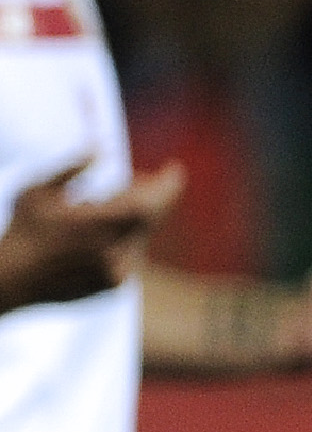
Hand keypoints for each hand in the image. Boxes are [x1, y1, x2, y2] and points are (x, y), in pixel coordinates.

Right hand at [0, 159, 182, 310]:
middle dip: (152, 194)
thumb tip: (100, 146)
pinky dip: (126, 236)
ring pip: (143, 235)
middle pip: (150, 217)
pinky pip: (133, 254)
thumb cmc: (21, 230)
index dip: (167, 185)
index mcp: (93, 225)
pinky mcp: (115, 286)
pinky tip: (98, 231)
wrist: (10, 280)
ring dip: (134, 215)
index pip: (148, 203)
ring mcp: (115, 272)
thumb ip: (70, 168)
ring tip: (100, 204)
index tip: (174, 168)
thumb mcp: (36, 191)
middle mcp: (110, 251)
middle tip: (143, 177)